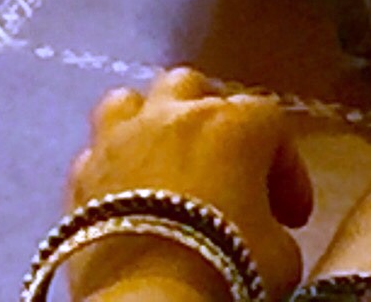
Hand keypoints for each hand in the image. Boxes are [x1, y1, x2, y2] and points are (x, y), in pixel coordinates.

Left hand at [64, 69, 308, 300]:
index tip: (289, 214)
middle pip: (193, 89)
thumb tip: (260, 223)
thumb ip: (271, 219)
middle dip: (214, 121)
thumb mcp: (281, 250)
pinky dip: (118, 164)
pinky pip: (100, 148)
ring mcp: (116, 135)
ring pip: (133, 101)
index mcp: (228, 124)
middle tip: (229, 169)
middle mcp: (168, 114)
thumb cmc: (227, 263)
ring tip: (170, 165)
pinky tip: (131, 195)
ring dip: (154, 124)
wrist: (150, 291)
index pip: (269, 119)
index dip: (287, 166)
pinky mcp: (80, 167)